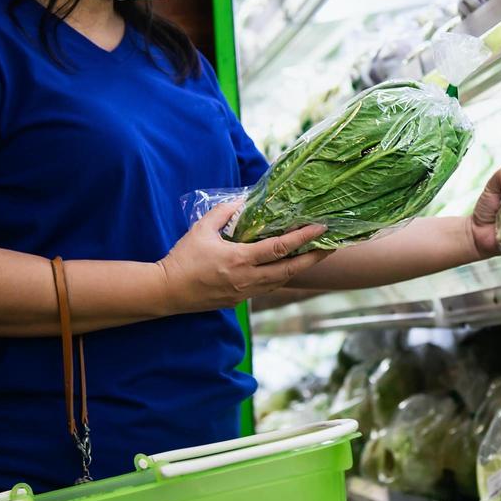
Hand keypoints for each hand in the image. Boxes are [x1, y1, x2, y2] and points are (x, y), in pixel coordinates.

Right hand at [157, 203, 332, 311]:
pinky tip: (288, 267)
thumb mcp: (201, 229)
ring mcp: (244, 292)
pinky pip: (267, 287)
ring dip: (299, 269)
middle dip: (313, 258)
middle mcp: (246, 279)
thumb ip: (223, 212)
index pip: (278, 248)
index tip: (320, 228)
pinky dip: (281, 277)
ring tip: (315, 256)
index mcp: (238, 259)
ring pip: (280, 281)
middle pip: (289, 270)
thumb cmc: (183, 258)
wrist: (168, 291)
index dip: (302, 238)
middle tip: (332, 247)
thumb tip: (243, 200)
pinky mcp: (239, 300)